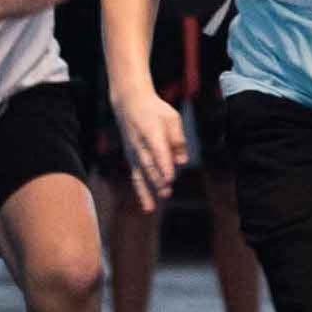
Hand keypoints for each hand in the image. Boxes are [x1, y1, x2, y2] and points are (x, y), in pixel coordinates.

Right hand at [112, 89, 189, 212]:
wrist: (129, 103)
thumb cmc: (154, 110)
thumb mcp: (172, 117)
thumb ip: (178, 138)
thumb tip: (183, 160)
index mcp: (151, 132)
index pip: (158, 152)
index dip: (164, 166)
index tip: (170, 179)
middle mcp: (139, 145)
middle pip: (148, 165)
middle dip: (156, 180)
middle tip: (166, 193)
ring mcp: (133, 153)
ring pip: (139, 175)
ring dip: (146, 191)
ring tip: (152, 208)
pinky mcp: (131, 158)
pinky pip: (135, 177)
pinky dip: (140, 192)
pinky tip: (148, 206)